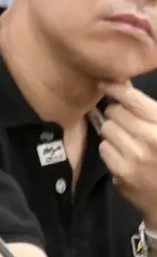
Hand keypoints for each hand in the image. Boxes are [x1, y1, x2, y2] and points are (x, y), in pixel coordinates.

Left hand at [99, 83, 156, 217]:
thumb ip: (149, 112)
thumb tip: (123, 88)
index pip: (134, 100)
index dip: (117, 89)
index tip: (106, 83)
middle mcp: (151, 138)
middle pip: (115, 112)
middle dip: (117, 114)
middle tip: (126, 121)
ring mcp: (135, 157)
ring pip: (107, 129)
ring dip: (113, 132)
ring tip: (127, 140)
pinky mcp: (122, 173)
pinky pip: (104, 149)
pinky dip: (111, 150)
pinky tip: (124, 155)